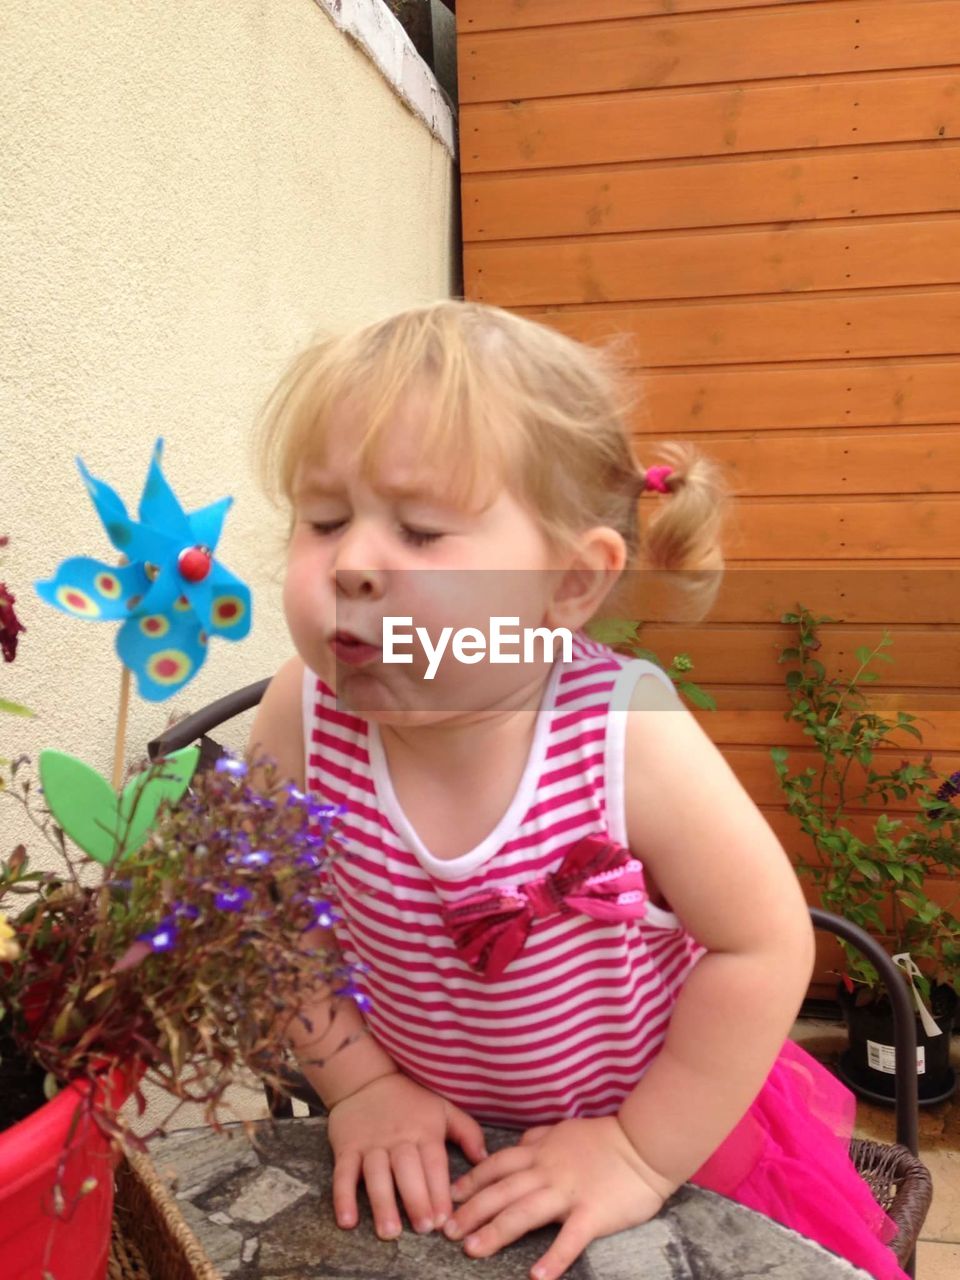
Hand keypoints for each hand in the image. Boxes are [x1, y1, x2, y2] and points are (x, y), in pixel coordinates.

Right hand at [326, 1072, 487, 1241]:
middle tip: (423, 1229)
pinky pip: (343, 1173)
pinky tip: (347, 1221)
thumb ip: (467, 1132)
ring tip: (389, 1231)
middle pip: (407, 1170)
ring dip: (382, 1202)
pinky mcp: (346, 1148)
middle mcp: (398, 1138)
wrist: (367, 1080)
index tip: (445, 1220)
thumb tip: (484, 1160)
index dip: (439, 1191)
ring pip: (376, 1174)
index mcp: (424, 1131)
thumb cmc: (411, 1101)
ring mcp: (370, 1144)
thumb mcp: (443, 1108)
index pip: (433, 1163)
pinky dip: (343, 1196)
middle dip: (416, 1199)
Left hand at [443, 1115, 677, 1279]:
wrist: (644, 1144)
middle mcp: (547, 1171)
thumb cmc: (605, 1138)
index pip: (497, 1165)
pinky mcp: (592, 1214)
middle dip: (472, 1211)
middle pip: (502, 1191)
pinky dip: (553, 1258)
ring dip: (496, 1232)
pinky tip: (536, 1277)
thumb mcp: (564, 1128)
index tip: (450, 1197)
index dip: (471, 1181)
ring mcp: (569, 1192)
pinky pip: (569, 1238)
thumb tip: (519, 1143)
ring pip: (524, 1212)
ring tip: (473, 1250)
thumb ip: (539, 1138)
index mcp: (540, 1151)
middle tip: (448, 1231)